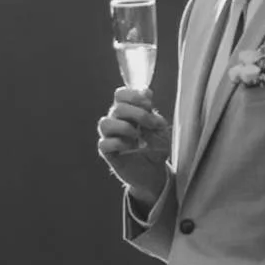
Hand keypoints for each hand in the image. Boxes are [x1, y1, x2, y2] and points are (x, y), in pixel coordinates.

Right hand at [97, 87, 169, 202]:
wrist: (154, 171)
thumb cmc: (156, 147)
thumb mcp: (160, 128)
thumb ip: (151, 111)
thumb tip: (145, 93)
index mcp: (128, 111)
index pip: (121, 94)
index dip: (134, 96)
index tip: (149, 106)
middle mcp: (116, 120)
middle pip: (117, 107)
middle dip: (138, 114)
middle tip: (151, 125)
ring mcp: (110, 136)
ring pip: (105, 123)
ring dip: (125, 128)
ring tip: (137, 136)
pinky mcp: (107, 152)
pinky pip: (104, 143)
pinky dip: (119, 143)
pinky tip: (130, 147)